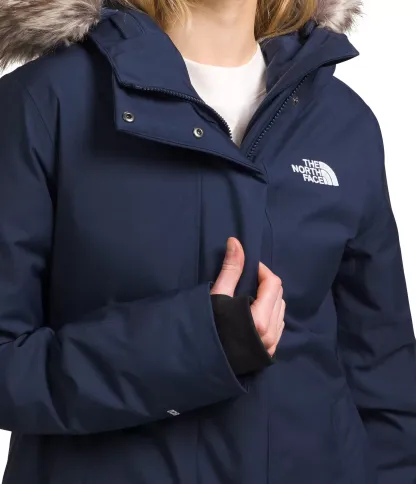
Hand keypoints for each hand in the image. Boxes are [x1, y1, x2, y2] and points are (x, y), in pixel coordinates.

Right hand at [210, 237, 285, 356]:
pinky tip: (255, 311)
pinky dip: (271, 312)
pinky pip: (279, 323)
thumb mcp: (218, 297)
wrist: (204, 363)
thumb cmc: (208, 329)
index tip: (249, 267)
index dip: (262, 270)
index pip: (273, 283)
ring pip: (281, 309)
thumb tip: (236, 241)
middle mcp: (271, 332)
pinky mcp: (270, 351)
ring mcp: (272, 343)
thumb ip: (231, 270)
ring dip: (270, 297)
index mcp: (260, 319)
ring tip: (251, 295)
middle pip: (279, 295)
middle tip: (248, 279)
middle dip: (266, 282)